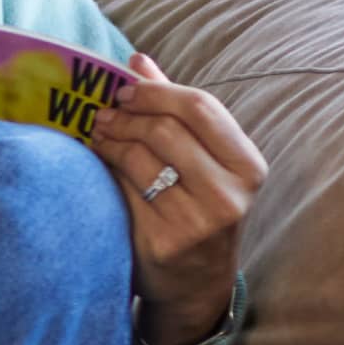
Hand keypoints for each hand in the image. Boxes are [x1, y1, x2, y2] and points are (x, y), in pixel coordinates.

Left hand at [87, 54, 265, 344]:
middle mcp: (230, 193)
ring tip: (95, 133)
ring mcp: (198, 221)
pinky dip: (104, 170)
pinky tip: (96, 164)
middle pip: (166, 130)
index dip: (156, 91)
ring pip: (140, 159)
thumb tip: (138, 60)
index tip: (124, 89)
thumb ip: (174, 110)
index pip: (200, 108)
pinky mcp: (164, 241)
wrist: (195, 284)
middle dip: (126, 115)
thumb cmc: (197, 208)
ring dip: (109, 139)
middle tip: (101, 113)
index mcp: (247, 165)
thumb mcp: (202, 161)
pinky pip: (123, 191)